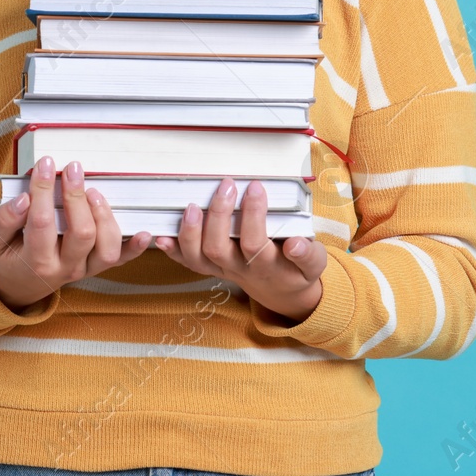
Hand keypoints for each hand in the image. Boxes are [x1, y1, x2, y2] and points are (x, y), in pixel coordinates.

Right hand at [0, 156, 151, 310]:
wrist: (18, 286)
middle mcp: (64, 268)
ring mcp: (84, 269)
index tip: (45, 164)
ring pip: (106, 248)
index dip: (44, 190)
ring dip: (104, 216)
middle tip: (72, 169)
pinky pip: (120, 260)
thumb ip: (5, 220)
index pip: (42, 222)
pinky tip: (145, 233)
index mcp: (36, 261)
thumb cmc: (7, 257)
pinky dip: (135, 248)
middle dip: (77, 197)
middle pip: (81, 233)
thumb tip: (24, 198)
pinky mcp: (96, 267)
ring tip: (92, 191)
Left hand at [152, 177, 326, 322]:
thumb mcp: (314, 265)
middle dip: (218, 214)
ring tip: (192, 204)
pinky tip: (162, 235)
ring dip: (190, 231)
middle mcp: (239, 269)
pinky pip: (186, 262)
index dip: (253, 214)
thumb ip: (307, 254)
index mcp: (266, 265)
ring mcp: (221, 269)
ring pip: (197, 256)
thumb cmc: (297, 269)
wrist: (282, 290)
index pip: (254, 241)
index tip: (256, 187)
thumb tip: (296, 244)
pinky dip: (172, 249)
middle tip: (226, 185)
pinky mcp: (209, 267)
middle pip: (218, 247)